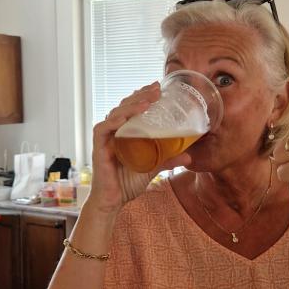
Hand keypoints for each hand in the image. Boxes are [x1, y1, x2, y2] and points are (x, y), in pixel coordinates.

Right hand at [87, 82, 192, 212]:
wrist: (113, 201)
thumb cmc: (127, 183)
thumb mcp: (153, 168)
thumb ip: (168, 160)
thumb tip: (189, 156)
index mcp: (124, 132)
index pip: (131, 107)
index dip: (143, 95)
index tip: (158, 87)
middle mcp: (113, 132)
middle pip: (124, 106)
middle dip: (141, 95)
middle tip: (157, 88)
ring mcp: (105, 139)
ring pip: (115, 113)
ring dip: (131, 104)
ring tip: (148, 100)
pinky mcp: (99, 148)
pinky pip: (103, 129)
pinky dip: (115, 121)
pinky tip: (127, 116)